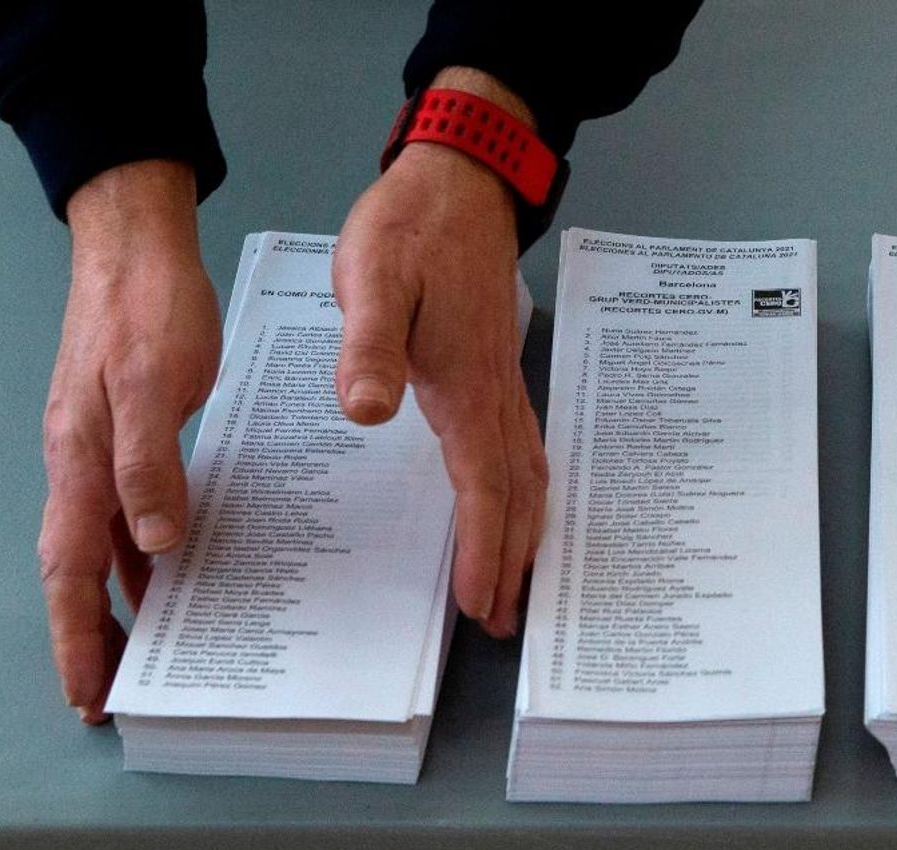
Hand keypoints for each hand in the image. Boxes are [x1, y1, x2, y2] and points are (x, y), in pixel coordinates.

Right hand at [40, 160, 220, 722]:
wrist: (137, 247)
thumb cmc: (145, 307)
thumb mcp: (154, 384)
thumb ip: (149, 464)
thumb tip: (155, 544)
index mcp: (79, 460)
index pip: (72, 571)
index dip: (79, 633)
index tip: (90, 689)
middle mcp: (81, 463)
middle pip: (78, 571)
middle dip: (92, 634)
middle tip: (114, 691)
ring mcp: (100, 448)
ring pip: (104, 545)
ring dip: (123, 599)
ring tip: (150, 649)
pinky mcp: (127, 431)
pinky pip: (130, 509)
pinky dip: (147, 550)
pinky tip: (176, 567)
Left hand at [332, 72, 547, 638]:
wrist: (460, 182)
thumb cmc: (410, 230)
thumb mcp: (373, 279)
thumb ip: (369, 345)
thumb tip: (368, 413)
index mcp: (466, 385)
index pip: (481, 485)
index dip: (480, 548)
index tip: (476, 603)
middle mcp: (496, 394)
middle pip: (516, 495)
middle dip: (511, 561)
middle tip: (501, 621)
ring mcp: (504, 383)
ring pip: (528, 476)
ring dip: (523, 534)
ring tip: (512, 584)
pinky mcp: (497, 370)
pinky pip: (523, 451)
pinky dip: (522, 496)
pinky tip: (509, 506)